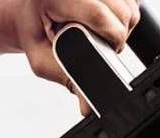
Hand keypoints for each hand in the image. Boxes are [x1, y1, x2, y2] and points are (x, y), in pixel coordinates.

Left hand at [14, 0, 140, 105]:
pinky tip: (106, 20)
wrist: (30, 14)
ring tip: (100, 32)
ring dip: (123, 25)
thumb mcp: (43, 60)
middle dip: (117, 35)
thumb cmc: (34, 33)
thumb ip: (67, 80)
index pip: (98, 15)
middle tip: (99, 44)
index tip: (108, 50)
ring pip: (130, 5)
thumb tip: (88, 106)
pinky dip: (124, 14)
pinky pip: (130, 0)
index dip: (111, 38)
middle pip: (120, 10)